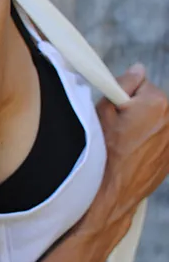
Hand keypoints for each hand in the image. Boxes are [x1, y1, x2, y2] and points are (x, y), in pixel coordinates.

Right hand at [83, 64, 168, 251]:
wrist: (111, 192)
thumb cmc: (102, 152)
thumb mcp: (102, 112)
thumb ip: (123, 84)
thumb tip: (138, 69)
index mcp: (157, 103)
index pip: (140, 83)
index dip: (123, 96)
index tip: (114, 110)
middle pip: (152, 102)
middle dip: (136, 110)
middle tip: (116, 128)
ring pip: (155, 122)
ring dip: (143, 127)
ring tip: (124, 144)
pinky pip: (159, 140)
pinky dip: (148, 143)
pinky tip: (132, 155)